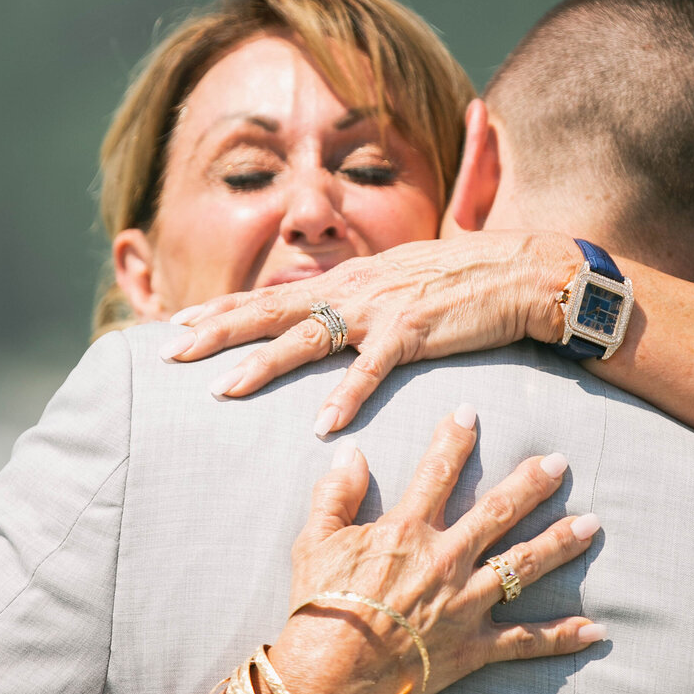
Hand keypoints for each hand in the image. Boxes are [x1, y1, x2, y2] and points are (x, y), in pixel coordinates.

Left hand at [160, 231, 582, 435]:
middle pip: (271, 309)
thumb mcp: (399, 283)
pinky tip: (322, 423)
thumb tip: (332, 318)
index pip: (271, 294)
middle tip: (170, 352)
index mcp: (348, 279)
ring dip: (263, 364)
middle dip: (217, 331)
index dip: (222, 310)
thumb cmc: (465, 281)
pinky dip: (346, 396)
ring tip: (222, 390)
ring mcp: (382, 308)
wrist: (522, 270)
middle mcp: (354, 288)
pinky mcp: (415, 331)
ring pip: (307, 336)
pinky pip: (372, 369)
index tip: (178, 327)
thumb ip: (363, 301)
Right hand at [265, 406, 603, 693]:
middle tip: (560, 462)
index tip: (470, 413)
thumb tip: (352, 453)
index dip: (453, 439)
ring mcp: (464, 604)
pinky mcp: (473, 648)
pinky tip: (596, 630)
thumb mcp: (312, 541)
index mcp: (406, 532)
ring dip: (560, 542)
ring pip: (523, 566)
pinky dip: (561, 637)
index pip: (436, 472)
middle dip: (532, 484)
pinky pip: (524, 642)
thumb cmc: (318, 606)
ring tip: (592, 523)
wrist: (328, 674)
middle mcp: (445, 560)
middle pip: (498, 512)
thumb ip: (335, 493)